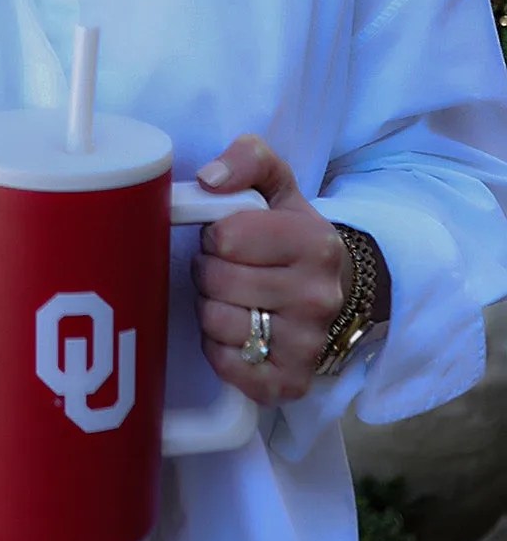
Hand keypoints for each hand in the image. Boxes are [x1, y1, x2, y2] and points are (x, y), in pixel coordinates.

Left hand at [190, 134, 348, 405]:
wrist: (332, 290)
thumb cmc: (289, 234)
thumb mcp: (276, 184)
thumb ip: (248, 158)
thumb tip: (209, 178)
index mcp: (315, 242)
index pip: (226, 237)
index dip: (216, 236)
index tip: (231, 238)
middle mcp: (318, 296)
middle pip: (217, 281)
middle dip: (209, 270)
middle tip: (228, 268)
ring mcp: (308, 344)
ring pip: (216, 323)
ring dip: (211, 307)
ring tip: (233, 297)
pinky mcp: (291, 382)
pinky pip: (226, 365)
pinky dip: (219, 349)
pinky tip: (238, 332)